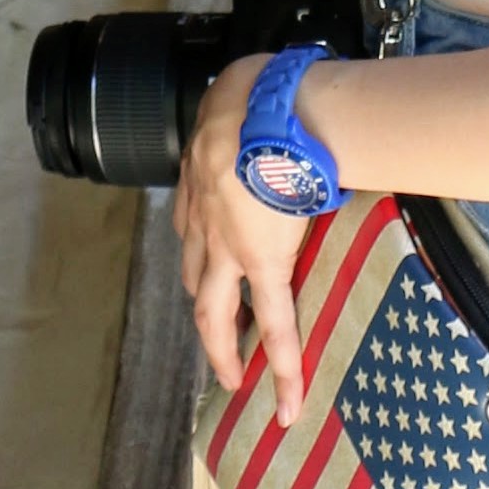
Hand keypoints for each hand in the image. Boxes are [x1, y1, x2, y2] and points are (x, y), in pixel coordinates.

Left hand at [176, 57, 316, 420]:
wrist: (267, 104)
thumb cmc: (261, 91)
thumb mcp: (243, 102)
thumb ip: (255, 120)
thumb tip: (291, 113)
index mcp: (202, 187)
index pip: (198, 236)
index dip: (207, 261)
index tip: (218, 280)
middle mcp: (204, 224)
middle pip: (196, 285)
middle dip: (207, 324)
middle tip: (220, 357)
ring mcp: (227, 247)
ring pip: (214, 310)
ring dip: (224, 345)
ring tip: (239, 378)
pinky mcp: (263, 261)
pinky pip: (273, 320)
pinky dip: (283, 361)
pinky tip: (291, 397)